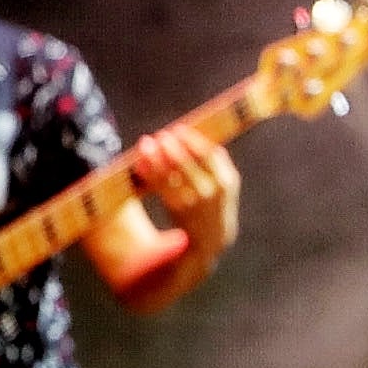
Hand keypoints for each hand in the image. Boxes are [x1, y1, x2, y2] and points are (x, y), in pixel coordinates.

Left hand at [130, 124, 241, 252]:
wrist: (211, 238)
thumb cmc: (216, 204)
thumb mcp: (226, 185)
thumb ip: (218, 162)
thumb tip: (199, 134)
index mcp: (226, 180)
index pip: (209, 153)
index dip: (192, 139)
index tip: (180, 129)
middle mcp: (211, 190)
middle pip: (188, 160)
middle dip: (172, 144)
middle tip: (162, 134)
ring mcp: (193, 200)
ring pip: (170, 172)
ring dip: (155, 155)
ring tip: (146, 142)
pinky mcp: (176, 207)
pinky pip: (159, 185)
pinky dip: (148, 171)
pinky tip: (140, 161)